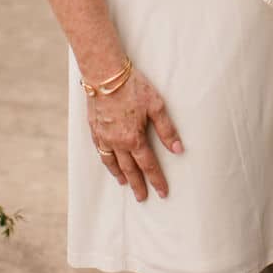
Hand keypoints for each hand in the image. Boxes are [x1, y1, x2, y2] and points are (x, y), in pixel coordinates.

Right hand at [88, 69, 182, 200]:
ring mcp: (103, 136)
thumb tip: (178, 149)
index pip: (148, 165)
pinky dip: (106, 161)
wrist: (104, 74)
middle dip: (137, 185)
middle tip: (142, 198)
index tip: (162, 193)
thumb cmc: (133, 86)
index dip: (156, 180)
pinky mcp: (94, 128)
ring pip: (112, 163)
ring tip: (125, 184)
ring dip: (119, 175)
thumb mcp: (156, 105)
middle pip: (129, 169)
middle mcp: (116, 142)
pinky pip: (100, 151)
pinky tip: (109, 162)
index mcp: (133, 138)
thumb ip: (167, 129)